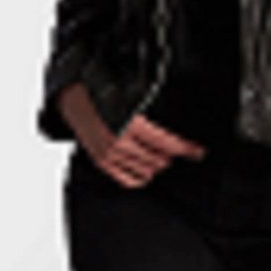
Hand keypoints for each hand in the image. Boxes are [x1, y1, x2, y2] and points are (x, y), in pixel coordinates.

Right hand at [58, 83, 206, 185]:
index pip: (166, 142)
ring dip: (158, 164)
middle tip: (178, 149)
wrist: (73, 96)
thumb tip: (171, 128)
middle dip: (171, 154)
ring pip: (146, 171)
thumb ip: (149, 112)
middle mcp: (119, 141)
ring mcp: (109, 155)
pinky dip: (141, 177)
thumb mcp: (129, 94)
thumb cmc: (101, 91)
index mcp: (129, 122)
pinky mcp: (101, 162)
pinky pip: (127, 179)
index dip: (185, 148)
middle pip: (158, 159)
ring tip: (163, 156)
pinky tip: (147, 170)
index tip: (198, 151)